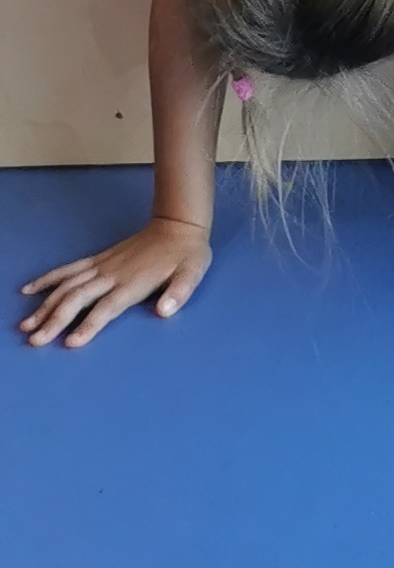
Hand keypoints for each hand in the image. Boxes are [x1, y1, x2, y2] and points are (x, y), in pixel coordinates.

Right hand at [17, 217, 211, 348]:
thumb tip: (166, 311)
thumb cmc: (186, 254)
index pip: (107, 307)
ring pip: (67, 286)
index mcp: (134, 282)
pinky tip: (28, 290)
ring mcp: (102, 266)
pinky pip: (68, 269)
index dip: (89, 325)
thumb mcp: (194, 272)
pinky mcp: (98, 260)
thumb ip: (180, 292)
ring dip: (45, 305)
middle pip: (78, 298)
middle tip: (35, 340)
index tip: (70, 342)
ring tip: (26, 325)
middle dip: (55, 320)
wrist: (178, 224)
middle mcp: (112, 275)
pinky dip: (48, 279)